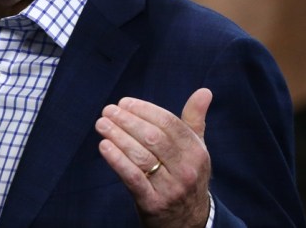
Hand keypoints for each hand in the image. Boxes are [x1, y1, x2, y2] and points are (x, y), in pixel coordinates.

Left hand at [95, 88, 212, 227]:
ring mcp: (170, 188)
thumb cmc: (186, 176)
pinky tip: (104, 146)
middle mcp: (186, 170)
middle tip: (107, 110)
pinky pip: (133, 178)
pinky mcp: (153, 204)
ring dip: (117, 136)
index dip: (144, 110)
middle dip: (127, 121)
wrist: (188, 222)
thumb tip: (204, 91)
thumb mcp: (196, 150)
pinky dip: (117, 160)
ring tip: (101, 124)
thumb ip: (194, 120)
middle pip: (153, 138)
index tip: (124, 102)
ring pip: (141, 156)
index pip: (169, 123)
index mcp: (196, 152)